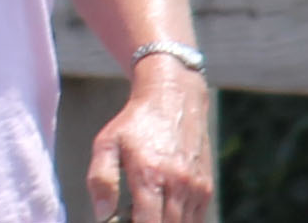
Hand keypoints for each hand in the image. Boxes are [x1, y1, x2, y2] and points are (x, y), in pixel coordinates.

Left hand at [85, 64, 214, 222]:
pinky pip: (196, 220)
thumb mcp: (106, 144)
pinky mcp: (206, 188)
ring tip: (143, 209)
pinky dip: (178, 221)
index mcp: (150, 176)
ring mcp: (195, 188)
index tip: (123, 222)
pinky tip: (159, 209)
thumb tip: (103, 216)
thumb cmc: (135, 122)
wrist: (174, 97)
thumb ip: (101, 180)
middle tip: (130, 214)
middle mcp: (178, 184)